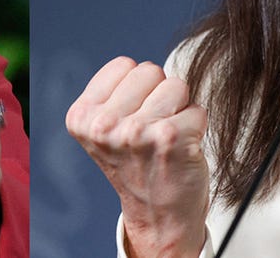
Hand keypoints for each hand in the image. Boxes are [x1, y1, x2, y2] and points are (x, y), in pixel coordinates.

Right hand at [66, 57, 209, 257]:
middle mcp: (104, 125)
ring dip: (179, 109)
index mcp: (82, 117)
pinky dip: (196, 126)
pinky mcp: (171, 138)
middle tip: (152, 129)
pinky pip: (198, 109)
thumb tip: (143, 66)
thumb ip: (113, 95)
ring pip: (176, 85)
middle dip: (158, 94)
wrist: (159, 215)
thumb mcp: (104, 130)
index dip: (136, 88)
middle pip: (150, 70)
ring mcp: (137, 132)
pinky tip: (182, 149)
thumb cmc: (138, 166)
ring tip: (167, 137)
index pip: (124, 65)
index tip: (132, 117)